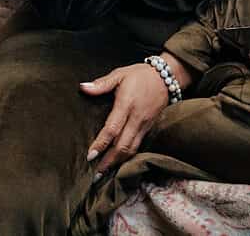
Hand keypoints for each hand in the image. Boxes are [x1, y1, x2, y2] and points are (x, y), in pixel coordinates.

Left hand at [80, 54, 188, 176]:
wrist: (166, 77)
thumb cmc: (139, 75)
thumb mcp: (119, 74)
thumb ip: (101, 84)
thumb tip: (83, 88)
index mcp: (126, 104)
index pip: (112, 129)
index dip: (101, 144)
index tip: (90, 155)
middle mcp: (137, 118)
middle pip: (123, 145)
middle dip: (109, 161)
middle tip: (96, 174)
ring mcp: (145, 125)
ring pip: (132, 149)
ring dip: (119, 162)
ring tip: (106, 173)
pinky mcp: (150, 128)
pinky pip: (139, 146)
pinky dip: (128, 157)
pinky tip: (120, 162)